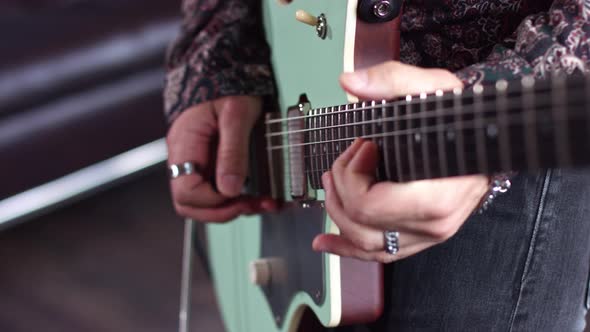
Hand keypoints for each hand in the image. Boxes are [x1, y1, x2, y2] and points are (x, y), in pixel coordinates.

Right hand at [167, 96, 275, 221]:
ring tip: (262, 202)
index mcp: (185, 144)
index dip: (212, 202)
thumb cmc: (230, 86)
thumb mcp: (237, 116)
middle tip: (252, 205)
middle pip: (189, 203)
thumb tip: (229, 189)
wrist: (228, 69)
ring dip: (232, 207)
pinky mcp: (210, 162)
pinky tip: (259, 195)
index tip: (239, 197)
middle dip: (222, 211)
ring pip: (203, 200)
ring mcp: (196, 160)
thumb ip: (232, 152)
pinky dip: (237, 197)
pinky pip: (216, 188)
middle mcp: (185, 156)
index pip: (185, 191)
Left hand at [312, 61, 488, 262]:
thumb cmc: (464, 120)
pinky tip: (324, 242)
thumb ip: (391, 81)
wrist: (489, 141)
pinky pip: (377, 254)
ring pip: (364, 242)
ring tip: (332, 183)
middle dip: (341, 184)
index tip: (364, 146)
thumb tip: (349, 82)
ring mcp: (426, 236)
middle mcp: (433, 224)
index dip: (353, 174)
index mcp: (437, 196)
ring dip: (337, 212)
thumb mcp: (435, 89)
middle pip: (360, 223)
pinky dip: (345, 249)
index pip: (370, 205)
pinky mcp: (418, 238)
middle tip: (349, 155)